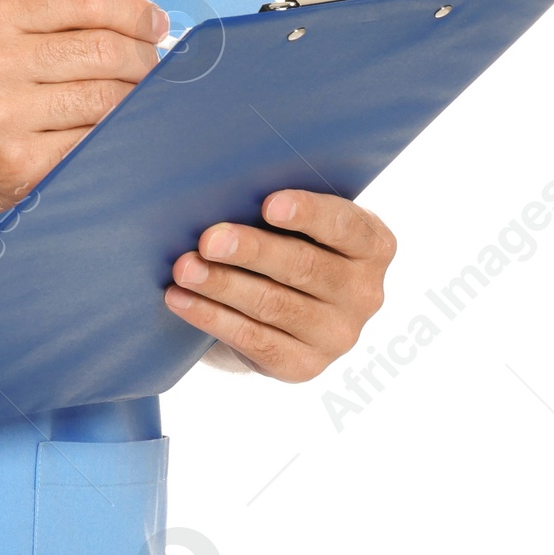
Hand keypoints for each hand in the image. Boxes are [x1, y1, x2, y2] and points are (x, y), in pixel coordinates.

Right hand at [0, 0, 165, 230]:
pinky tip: (116, 131)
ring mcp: (5, 115)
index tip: (154, 25)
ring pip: (107, 98)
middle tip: (152, 70)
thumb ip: (50, 23)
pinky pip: (92, 142)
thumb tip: (136, 26)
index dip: (133, 12)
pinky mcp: (19, 163)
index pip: (86, 1)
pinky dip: (116, 135)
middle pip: (104, 49)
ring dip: (136, 100)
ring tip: (136, 101)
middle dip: (144, 60)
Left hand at [165, 190, 395, 380]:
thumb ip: (279, 207)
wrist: (282, 306)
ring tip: (184, 268)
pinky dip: (212, 317)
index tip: (268, 205)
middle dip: (251, 251)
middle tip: (208, 240)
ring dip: (223, 285)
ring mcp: (338, 336)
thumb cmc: (286, 240)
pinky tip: (181, 300)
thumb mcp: (297, 221)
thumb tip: (225, 189)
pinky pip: (254, 340)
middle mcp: (364, 294)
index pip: (344, 226)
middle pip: (304, 267)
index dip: (308, 214)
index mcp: (372, 246)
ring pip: (274, 305)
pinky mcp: (304, 366)